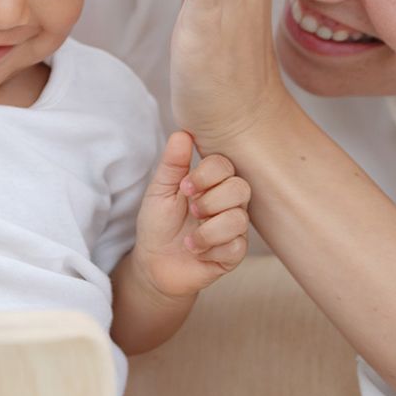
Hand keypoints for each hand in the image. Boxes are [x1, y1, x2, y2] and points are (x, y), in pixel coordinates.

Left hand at [130, 132, 250, 298]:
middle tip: (191, 211)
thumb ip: (173, 163)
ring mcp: (233, 229)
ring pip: (240, 219)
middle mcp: (227, 202)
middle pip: (241, 188)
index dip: (207, 174)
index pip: (225, 165)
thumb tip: (182, 133)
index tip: (184, 187)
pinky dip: (210, 250)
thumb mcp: (160, 189)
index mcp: (210, 182)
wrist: (154, 263)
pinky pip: (236, 247)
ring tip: (189, 237)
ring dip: (208, 229)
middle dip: (211, 201)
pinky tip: (196, 251)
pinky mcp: (234, 254)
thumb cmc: (158, 222)